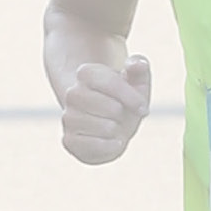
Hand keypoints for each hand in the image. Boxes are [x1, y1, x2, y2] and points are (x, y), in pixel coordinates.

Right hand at [52, 35, 156, 164]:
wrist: (113, 127)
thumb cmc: (126, 101)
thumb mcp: (138, 82)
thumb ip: (140, 68)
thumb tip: (135, 64)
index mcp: (87, 73)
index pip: (110, 81)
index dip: (131, 97)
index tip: (143, 107)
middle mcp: (73, 94)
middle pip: (111, 107)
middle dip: (124, 114)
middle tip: (120, 114)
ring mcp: (68, 117)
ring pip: (104, 127)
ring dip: (117, 129)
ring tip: (113, 125)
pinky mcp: (69, 140)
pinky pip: (96, 146)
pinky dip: (110, 146)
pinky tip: (111, 140)